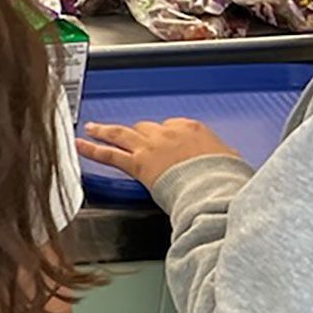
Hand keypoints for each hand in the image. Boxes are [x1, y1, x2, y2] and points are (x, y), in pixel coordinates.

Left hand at [78, 118, 241, 188]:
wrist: (212, 186)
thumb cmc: (224, 176)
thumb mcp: (231, 160)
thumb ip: (223, 158)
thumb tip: (228, 162)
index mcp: (192, 129)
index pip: (171, 127)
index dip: (164, 135)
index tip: (162, 141)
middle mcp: (168, 133)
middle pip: (145, 128)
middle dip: (137, 134)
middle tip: (126, 135)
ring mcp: (150, 146)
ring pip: (122, 134)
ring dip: (105, 131)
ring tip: (92, 129)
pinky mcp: (137, 163)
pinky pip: (109, 154)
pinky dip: (92, 149)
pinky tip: (81, 146)